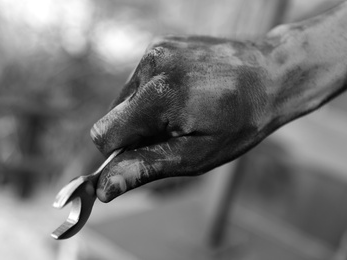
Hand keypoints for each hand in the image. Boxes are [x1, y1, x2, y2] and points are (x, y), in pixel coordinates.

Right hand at [90, 36, 280, 201]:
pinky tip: (182, 96)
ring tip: (182, 112)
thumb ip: (147, 166)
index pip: (104, 134)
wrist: (271, 75)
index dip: (119, 154)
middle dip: (135, 133)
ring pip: (125, 99)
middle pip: (113, 116)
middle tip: (173, 133)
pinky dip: (152, 95)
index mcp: (160, 95)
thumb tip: (106, 186)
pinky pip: (139, 81)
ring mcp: (156, 50)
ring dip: (144, 114)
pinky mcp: (161, 44)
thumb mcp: (197, 154)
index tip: (145, 156)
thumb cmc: (241, 121)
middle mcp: (152, 65)